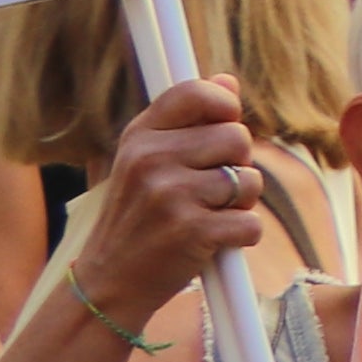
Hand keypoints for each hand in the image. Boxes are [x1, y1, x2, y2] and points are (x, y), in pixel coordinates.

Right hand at [77, 82, 272, 318]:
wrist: (109, 282)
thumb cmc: (140, 217)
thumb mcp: (147, 162)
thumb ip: (189, 121)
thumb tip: (229, 79)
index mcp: (139, 137)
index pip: (195, 92)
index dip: (224, 106)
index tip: (223, 126)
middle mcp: (151, 160)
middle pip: (238, 138)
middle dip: (237, 165)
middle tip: (209, 191)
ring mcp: (169, 195)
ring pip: (250, 180)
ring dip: (241, 203)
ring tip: (207, 215)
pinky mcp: (191, 230)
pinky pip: (251, 222)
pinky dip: (242, 236)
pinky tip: (212, 241)